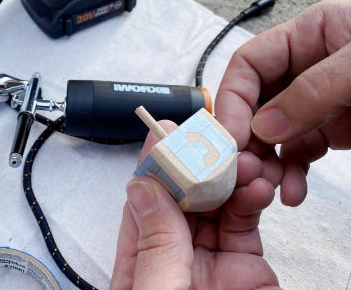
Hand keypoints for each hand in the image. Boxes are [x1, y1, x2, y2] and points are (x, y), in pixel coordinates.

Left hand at [110, 121, 279, 289]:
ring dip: (228, 176)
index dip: (153, 167)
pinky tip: (257, 186)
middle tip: (209, 138)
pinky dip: (252, 198)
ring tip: (240, 160)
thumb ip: (155, 245)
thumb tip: (142, 189)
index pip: (144, 204)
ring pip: (216, 203)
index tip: (163, 136)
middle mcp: (175, 257)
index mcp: (142, 263)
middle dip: (196, 164)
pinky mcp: (246, 264)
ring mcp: (210, 258)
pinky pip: (245, 222)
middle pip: (183, 198)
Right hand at [215, 0, 350, 205]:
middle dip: (247, 138)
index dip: (232, 99)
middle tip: (244, 168)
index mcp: (308, 36)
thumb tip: (263, 127)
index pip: (249, 64)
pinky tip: (291, 191)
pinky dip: (290, 173)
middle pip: (255, 103)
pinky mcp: (328, 130)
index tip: (229, 136)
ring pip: (272, 133)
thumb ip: (313, 91)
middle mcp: (304, 69)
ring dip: (267, 162)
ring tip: (269, 186)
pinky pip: (297, 152)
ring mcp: (315, 102)